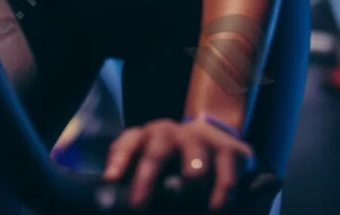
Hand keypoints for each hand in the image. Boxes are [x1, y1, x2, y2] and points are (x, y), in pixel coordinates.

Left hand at [103, 117, 252, 210]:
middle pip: (158, 148)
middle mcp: (174, 132)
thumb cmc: (178, 162)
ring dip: (190, 187)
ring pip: (194, 163)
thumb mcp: (157, 166)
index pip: (131, 140)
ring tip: (188, 203)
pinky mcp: (228, 148)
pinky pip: (224, 173)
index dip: (120, 158)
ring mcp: (202, 138)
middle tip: (137, 204)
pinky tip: (215, 207)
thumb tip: (117, 196)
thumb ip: (140, 180)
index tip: (111, 179)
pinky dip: (220, 193)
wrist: (220, 142)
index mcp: (151, 135)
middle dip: (147, 177)